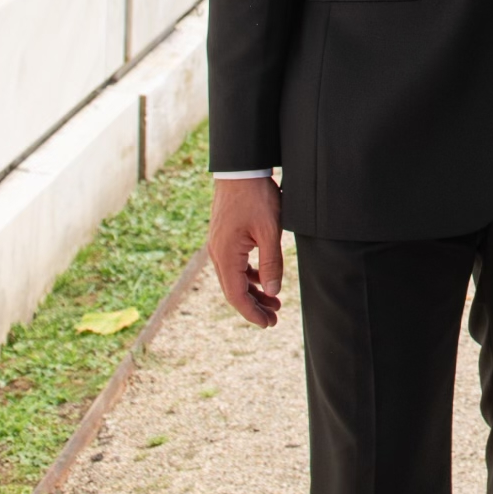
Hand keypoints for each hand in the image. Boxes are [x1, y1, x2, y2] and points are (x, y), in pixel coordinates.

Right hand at [208, 175, 285, 325]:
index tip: (268, 324)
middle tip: (274, 318)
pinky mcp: (224, 238)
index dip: (252, 313)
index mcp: (225, 255)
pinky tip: (263, 279)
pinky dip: (249, 275)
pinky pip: (235, 264)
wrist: (240, 169)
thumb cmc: (256, 196)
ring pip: (235, 278)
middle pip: (234, 290)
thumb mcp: (270, 231)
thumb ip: (271, 263)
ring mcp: (219, 245)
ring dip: (253, 291)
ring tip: (274, 301)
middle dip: (254, 306)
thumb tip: (272, 291)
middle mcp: (217, 254)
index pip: (236, 296)